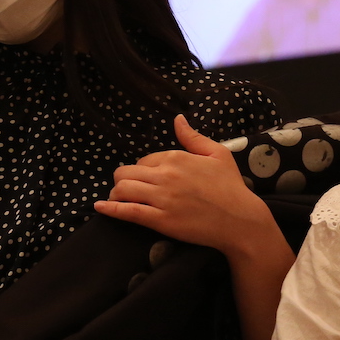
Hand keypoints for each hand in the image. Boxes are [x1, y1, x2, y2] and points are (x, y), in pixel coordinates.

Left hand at [94, 115, 291, 265]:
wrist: (240, 220)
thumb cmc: (231, 186)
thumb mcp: (217, 153)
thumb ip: (192, 137)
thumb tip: (178, 119)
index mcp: (176, 157)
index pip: (144, 159)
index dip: (143, 169)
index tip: (147, 178)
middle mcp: (165, 175)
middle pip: (126, 172)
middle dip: (122, 179)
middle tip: (127, 188)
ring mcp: (161, 198)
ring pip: (122, 189)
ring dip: (116, 193)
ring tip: (118, 198)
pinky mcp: (160, 220)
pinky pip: (128, 211)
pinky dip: (110, 208)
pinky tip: (100, 207)